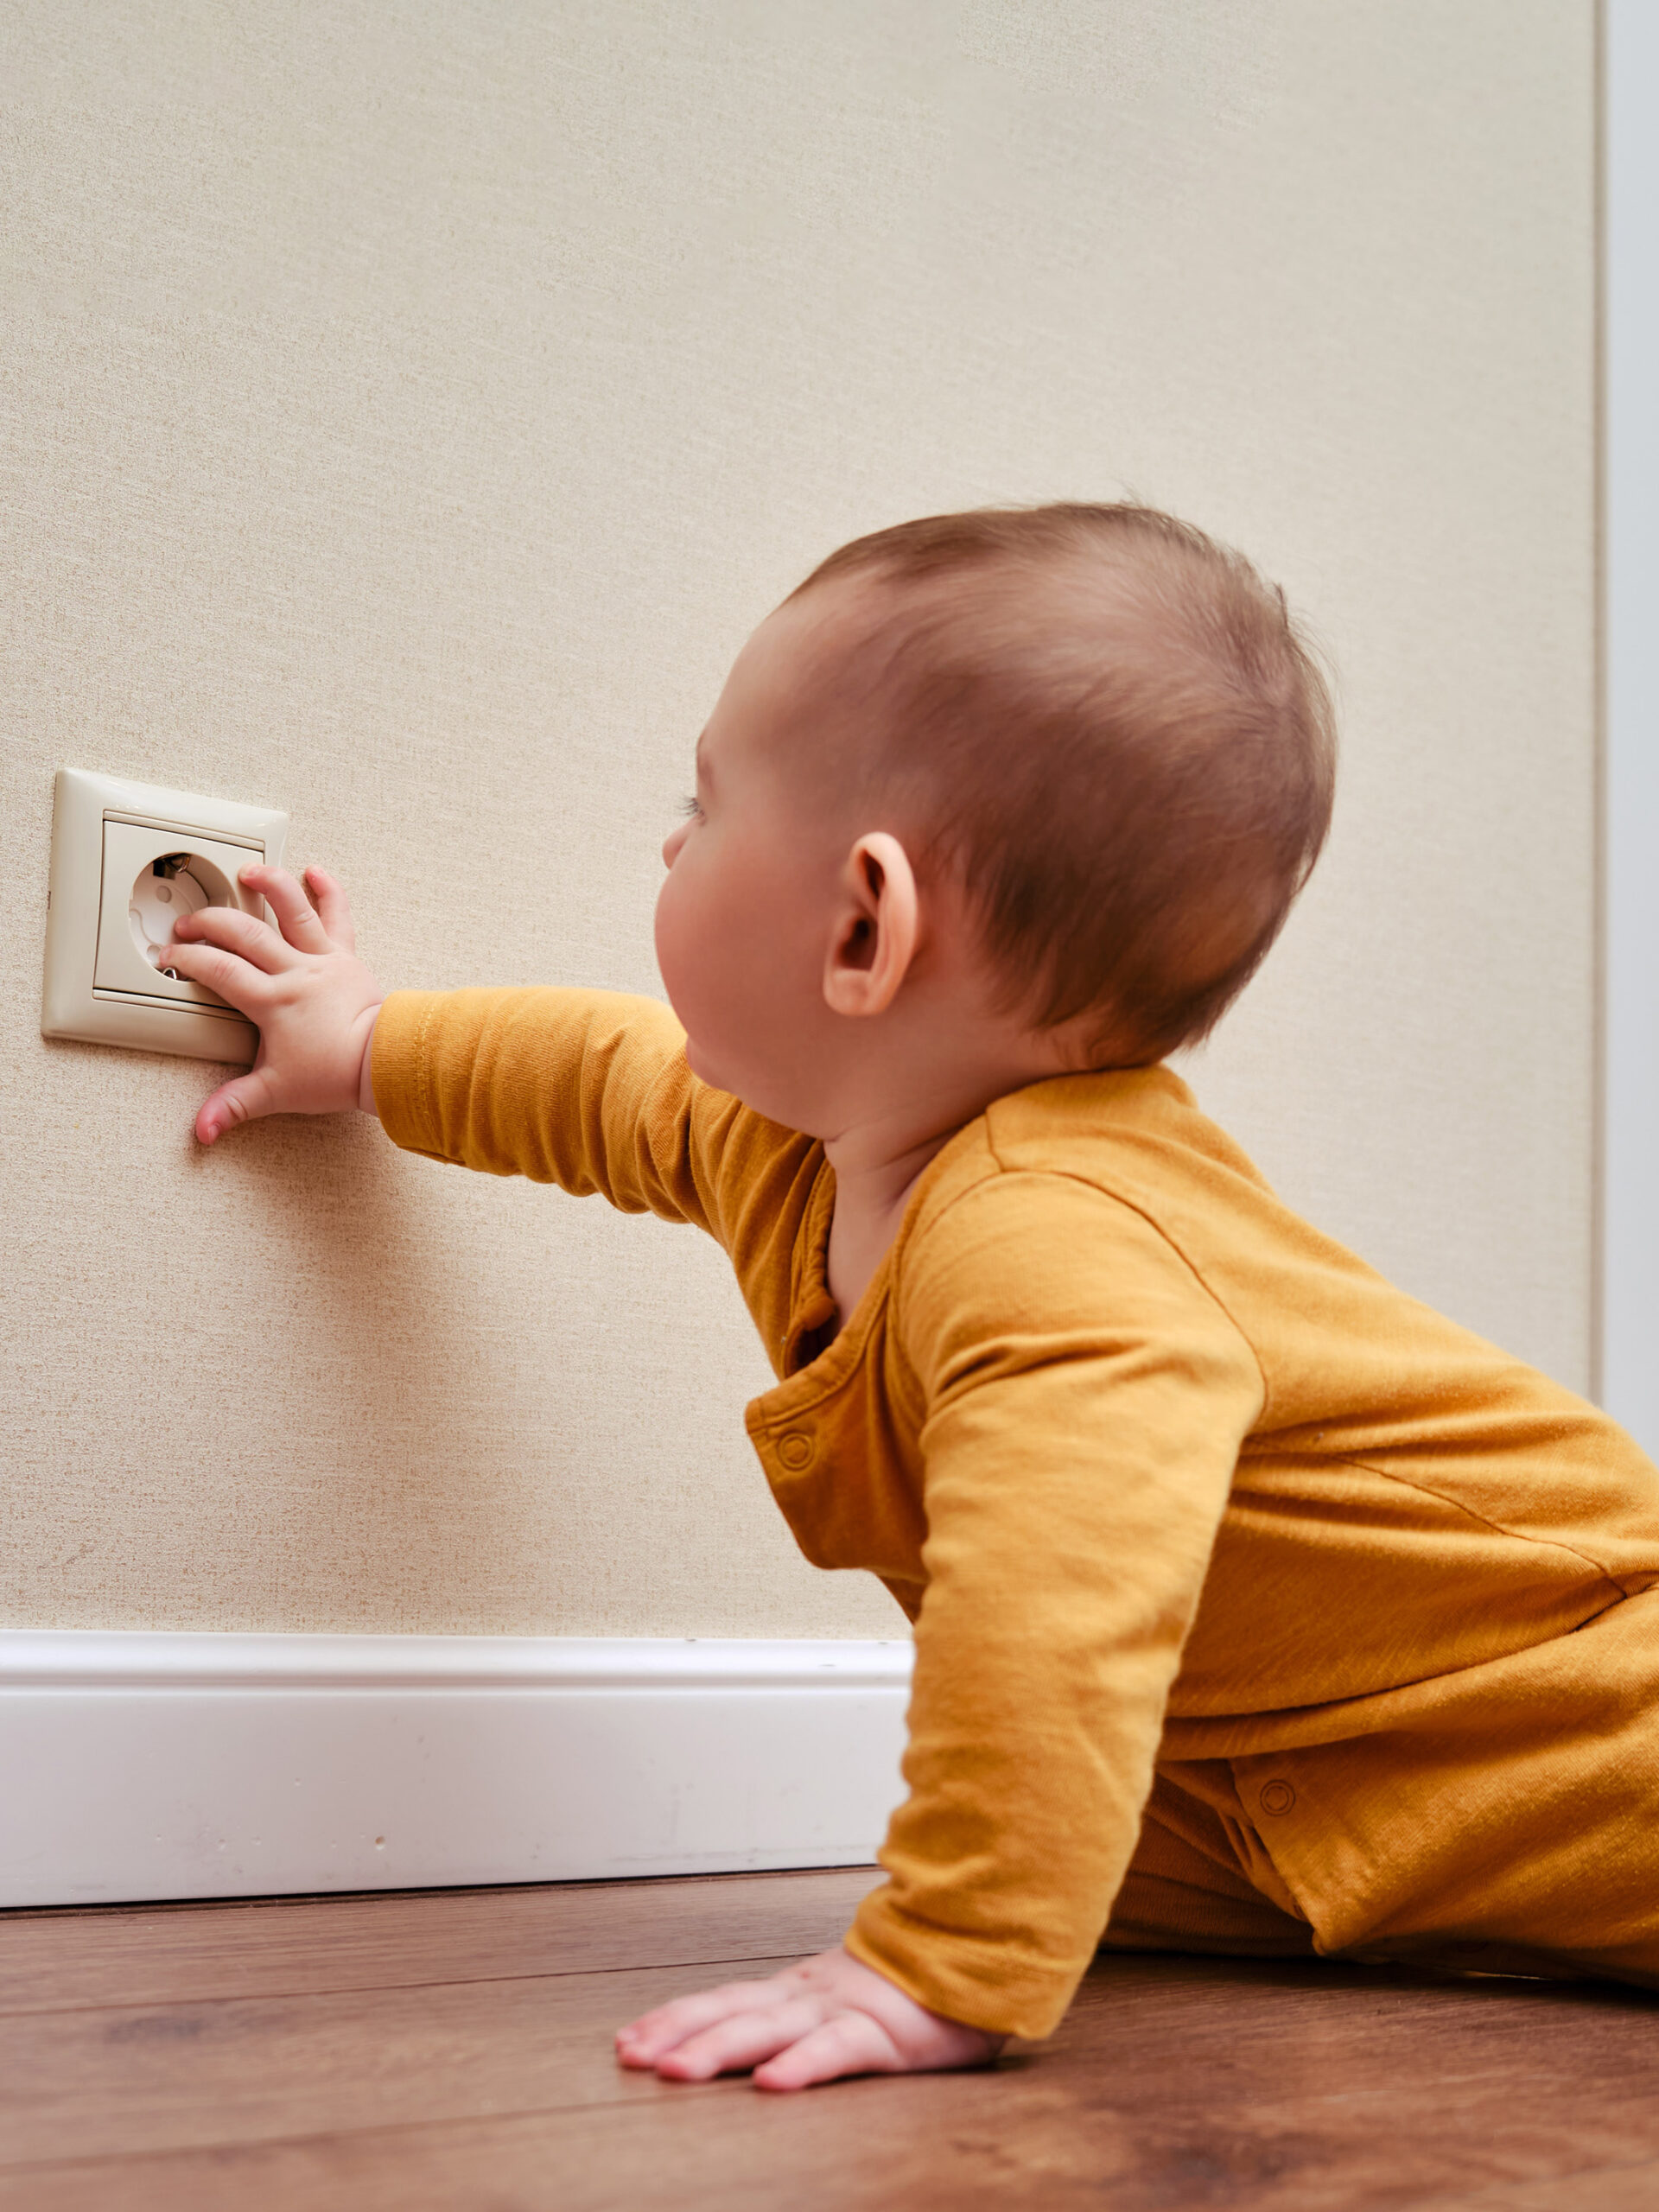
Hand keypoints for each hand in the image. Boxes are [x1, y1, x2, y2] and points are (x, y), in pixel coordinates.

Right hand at [165, 864, 384, 1144]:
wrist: (382, 1063)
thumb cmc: (335, 1074)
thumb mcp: (275, 1092)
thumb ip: (234, 1105)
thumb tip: (203, 1130)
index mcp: (273, 1001)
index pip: (219, 969)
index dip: (187, 959)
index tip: (167, 957)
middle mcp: (296, 972)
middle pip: (245, 933)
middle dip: (210, 922)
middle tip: (188, 922)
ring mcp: (323, 959)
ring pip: (293, 911)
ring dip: (270, 886)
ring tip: (249, 870)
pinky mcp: (347, 956)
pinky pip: (338, 916)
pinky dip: (329, 891)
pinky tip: (315, 872)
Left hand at [614, 1945, 1001, 2092]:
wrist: (978, 1948)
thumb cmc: (914, 1986)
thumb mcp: (845, 2000)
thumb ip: (804, 2016)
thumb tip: (755, 2043)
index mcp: (797, 1990)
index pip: (724, 2001)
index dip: (675, 2019)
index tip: (629, 2040)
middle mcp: (809, 1995)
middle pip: (731, 2012)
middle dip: (676, 2034)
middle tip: (630, 2056)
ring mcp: (844, 2009)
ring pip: (769, 2029)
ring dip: (716, 2048)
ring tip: (673, 2071)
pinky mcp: (885, 2033)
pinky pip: (837, 2051)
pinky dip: (801, 2066)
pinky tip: (771, 2084)